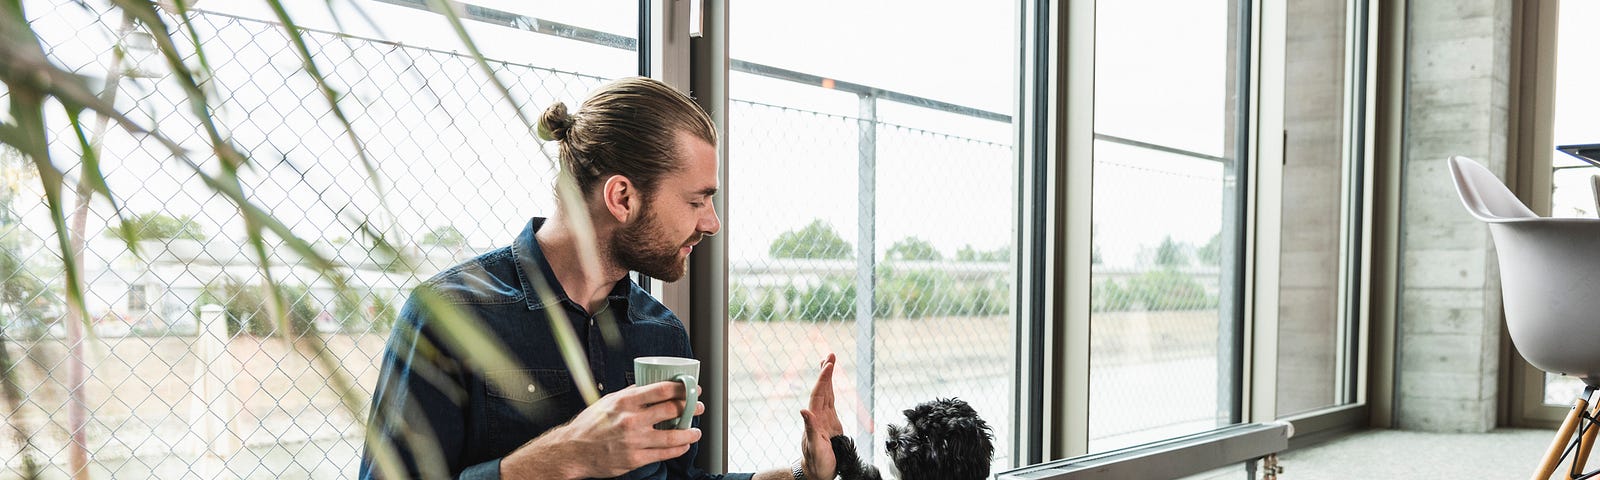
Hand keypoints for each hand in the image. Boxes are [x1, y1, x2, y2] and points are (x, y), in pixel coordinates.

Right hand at [501, 381, 705, 479]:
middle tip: (698, 407)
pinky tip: (683, 445)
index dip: (682, 388)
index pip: (662, 390)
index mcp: (625, 402)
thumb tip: (649, 386)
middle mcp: (631, 420)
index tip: (692, 388)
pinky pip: (663, 454)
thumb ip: (629, 394)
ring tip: (696, 431)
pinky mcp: (634, 459)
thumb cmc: (589, 425)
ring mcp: (634, 441)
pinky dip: (677, 449)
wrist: (573, 451)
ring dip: (690, 432)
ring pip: (672, 436)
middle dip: (690, 407)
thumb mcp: (607, 402)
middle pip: (671, 410)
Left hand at [799, 354, 842, 479]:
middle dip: (826, 372)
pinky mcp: (831, 423)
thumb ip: (810, 429)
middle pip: (822, 390)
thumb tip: (803, 410)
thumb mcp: (814, 447)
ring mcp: (824, 419)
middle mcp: (818, 416)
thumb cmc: (816, 463)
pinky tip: (831, 385)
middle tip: (831, 354)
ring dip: (828, 378)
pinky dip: (831, 391)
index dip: (823, 379)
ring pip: (826, 394)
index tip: (828, 364)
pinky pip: (831, 402)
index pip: (819, 394)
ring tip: (829, 362)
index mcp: (815, 419)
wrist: (817, 473)